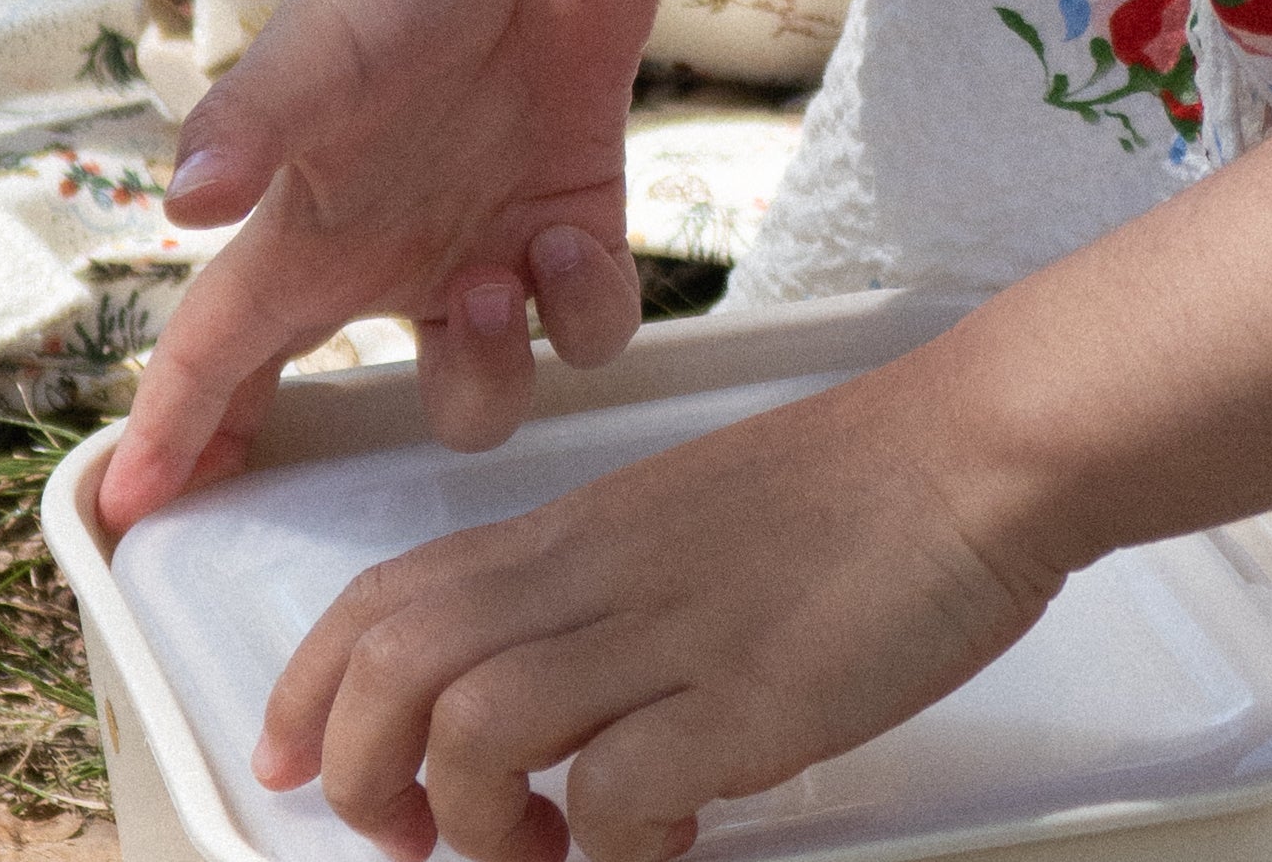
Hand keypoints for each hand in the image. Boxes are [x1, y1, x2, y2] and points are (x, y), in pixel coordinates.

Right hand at [93, 0, 659, 529]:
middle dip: (312, 463)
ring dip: (491, 368)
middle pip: (330, 404)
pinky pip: (585, 333)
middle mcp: (387, 264)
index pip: (215, 353)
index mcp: (304, 233)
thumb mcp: (316, 48)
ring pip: (480, 395)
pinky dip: (584, 307)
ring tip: (496, 280)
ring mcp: (483, 259)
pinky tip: (565, 238)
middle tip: (313, 510)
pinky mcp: (574, 239)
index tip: (130, 516)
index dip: (171, 434)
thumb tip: (181, 204)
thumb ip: (251, 121)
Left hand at [259, 356, 1061, 861]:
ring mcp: (671, 637)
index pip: (384, 598)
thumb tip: (545, 713)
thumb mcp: (682, 521)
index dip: (310, 692)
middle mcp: (597, 576)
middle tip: (414, 841)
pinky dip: (607, 848)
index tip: (294, 765)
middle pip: (397, 670)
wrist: (977, 449)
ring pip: (476, 733)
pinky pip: (615, 796)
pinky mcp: (751, 699)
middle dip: (363, 778)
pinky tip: (663, 842)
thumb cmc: (851, 490)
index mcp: (573, 529)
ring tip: (545, 853)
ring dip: (480, 828)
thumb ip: (600, 597)